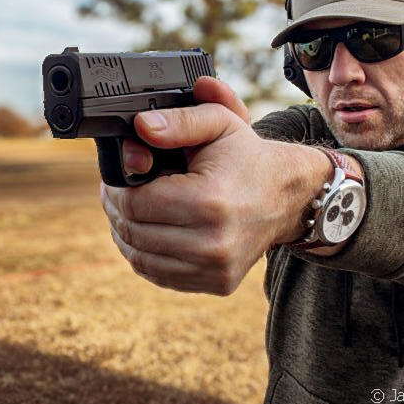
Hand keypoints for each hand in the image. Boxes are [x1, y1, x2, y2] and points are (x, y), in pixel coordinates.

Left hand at [100, 77, 326, 294]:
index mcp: (210, 201)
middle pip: (134, 232)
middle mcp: (214, 243)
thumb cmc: (247, 157)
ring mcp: (216, 269)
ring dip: (125, 234)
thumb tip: (141, 126)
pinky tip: (147, 232)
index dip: (116, 189)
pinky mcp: (217, 284)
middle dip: (117, 210)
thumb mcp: (218, 123)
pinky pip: (159, 275)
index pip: (135, 203)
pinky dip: (144, 254)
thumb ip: (178, 120)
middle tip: (117, 192)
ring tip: (128, 211)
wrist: (288, 197)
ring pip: (140, 258)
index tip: (116, 178)